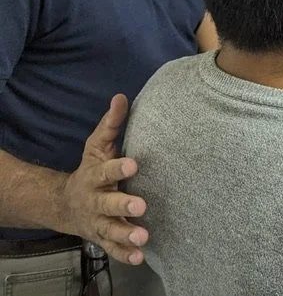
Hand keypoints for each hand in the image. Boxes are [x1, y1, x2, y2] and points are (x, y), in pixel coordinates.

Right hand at [57, 95, 148, 265]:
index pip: (106, 171)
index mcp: (95, 176)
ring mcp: (99, 221)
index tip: (134, 163)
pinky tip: (139, 256)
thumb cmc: (91, 169)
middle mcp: (95, 200)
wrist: (67, 204)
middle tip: (141, 205)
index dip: (119, 167)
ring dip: (126, 233)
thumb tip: (121, 97)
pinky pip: (113, 248)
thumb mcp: (97, 146)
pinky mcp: (104, 237)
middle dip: (123, 204)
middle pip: (108, 203)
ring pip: (110, 229)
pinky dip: (124, 254)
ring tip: (143, 236)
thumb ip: (111, 124)